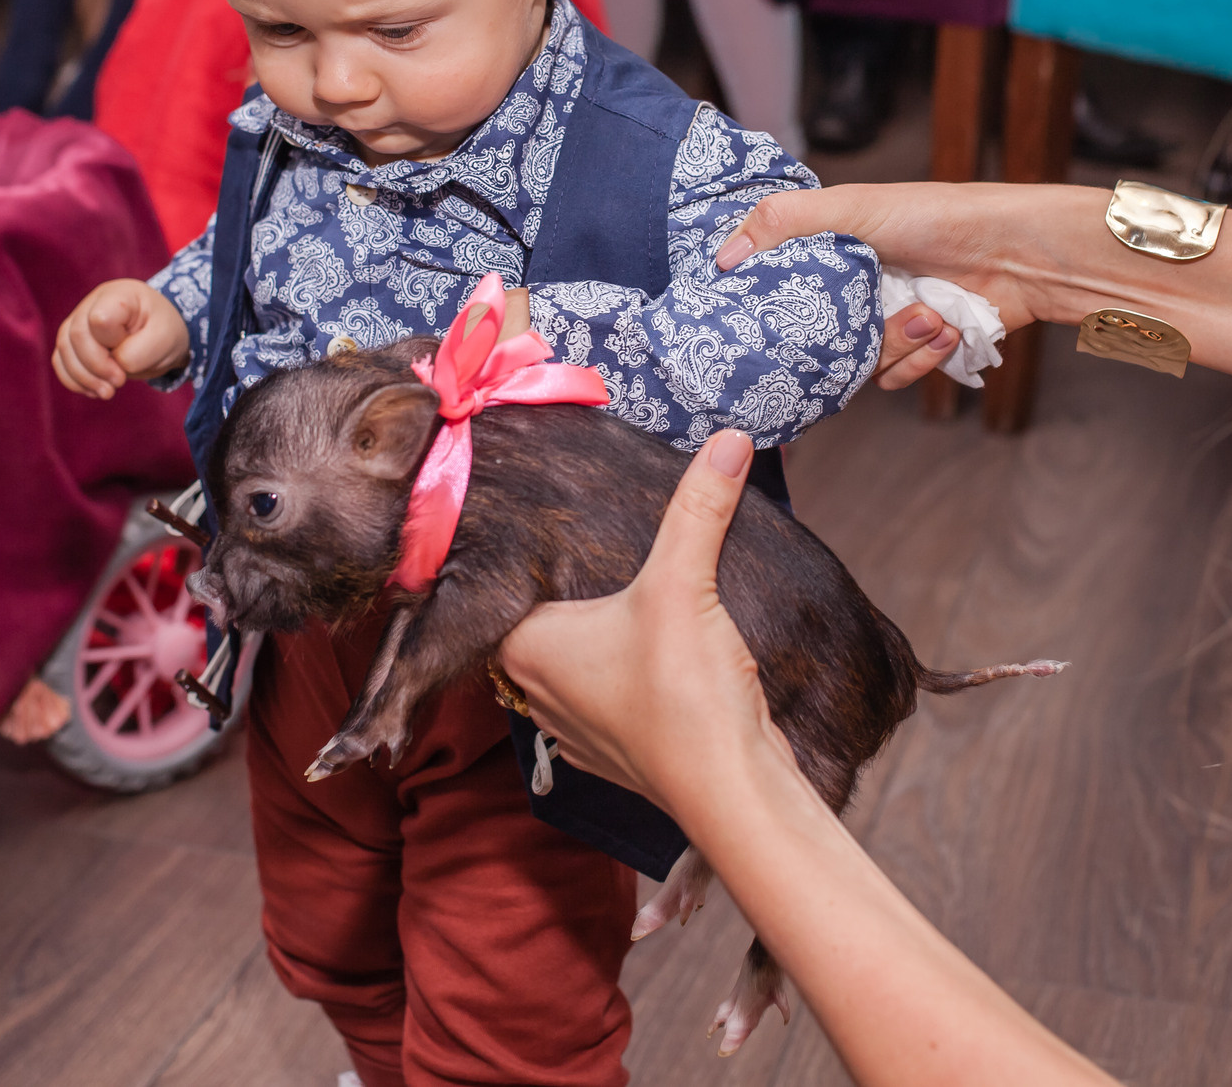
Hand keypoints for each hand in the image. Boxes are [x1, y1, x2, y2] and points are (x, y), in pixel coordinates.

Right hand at [52, 279, 191, 398]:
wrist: (160, 333)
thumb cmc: (163, 331)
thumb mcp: (163, 339)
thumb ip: (137, 352)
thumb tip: (113, 364)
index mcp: (119, 295)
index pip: (99, 319)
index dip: (110, 345)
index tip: (129, 361)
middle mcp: (93, 303)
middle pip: (76, 335)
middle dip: (95, 367)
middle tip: (118, 383)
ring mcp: (79, 320)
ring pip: (64, 349)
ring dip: (83, 378)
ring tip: (107, 393)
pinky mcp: (73, 340)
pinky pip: (60, 360)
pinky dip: (73, 381)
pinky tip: (93, 390)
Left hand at [497, 431, 796, 810]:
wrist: (730, 790)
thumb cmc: (686, 694)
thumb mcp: (685, 582)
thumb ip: (700, 508)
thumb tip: (729, 440)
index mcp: (527, 648)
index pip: (501, 589)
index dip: (521, 555)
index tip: (537, 523)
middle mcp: (537, 694)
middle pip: (536, 625)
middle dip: (562, 594)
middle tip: (589, 550)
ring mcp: (575, 732)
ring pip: (568, 669)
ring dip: (593, 642)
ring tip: (625, 601)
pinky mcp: (616, 757)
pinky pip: (603, 705)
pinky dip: (622, 683)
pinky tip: (654, 662)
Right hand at [716, 183, 1088, 375]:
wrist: (1020, 254)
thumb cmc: (940, 217)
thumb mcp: (854, 207)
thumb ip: (785, 223)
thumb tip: (724, 257)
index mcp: (831, 252)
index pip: (778, 286)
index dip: (766, 304)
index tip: (748, 318)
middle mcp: (853, 290)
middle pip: (814, 338)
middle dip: (844, 335)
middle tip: (868, 315)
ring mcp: (885, 323)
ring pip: (857, 365)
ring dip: (897, 344)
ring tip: (929, 313)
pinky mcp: (918, 350)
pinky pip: (895, 379)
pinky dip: (920, 359)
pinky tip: (943, 326)